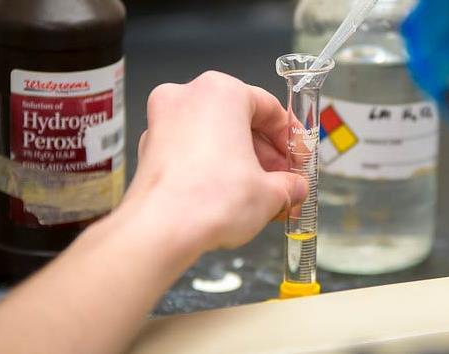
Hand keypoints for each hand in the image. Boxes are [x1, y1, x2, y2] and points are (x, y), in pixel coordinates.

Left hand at [120, 71, 306, 250]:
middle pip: (240, 120)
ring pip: (214, 136)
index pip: (269, 107)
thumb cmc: (211, 200)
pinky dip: (213, 169)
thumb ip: (289, 185)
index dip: (291, 138)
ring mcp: (162, 123)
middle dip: (265, 154)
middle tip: (284, 180)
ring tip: (261, 195)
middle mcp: (187, 98)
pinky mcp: (149, 151)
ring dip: (241, 162)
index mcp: (220, 92)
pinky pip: (192, 151)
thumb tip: (295, 188)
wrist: (161, 231)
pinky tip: (230, 197)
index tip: (298, 158)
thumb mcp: (270, 193)